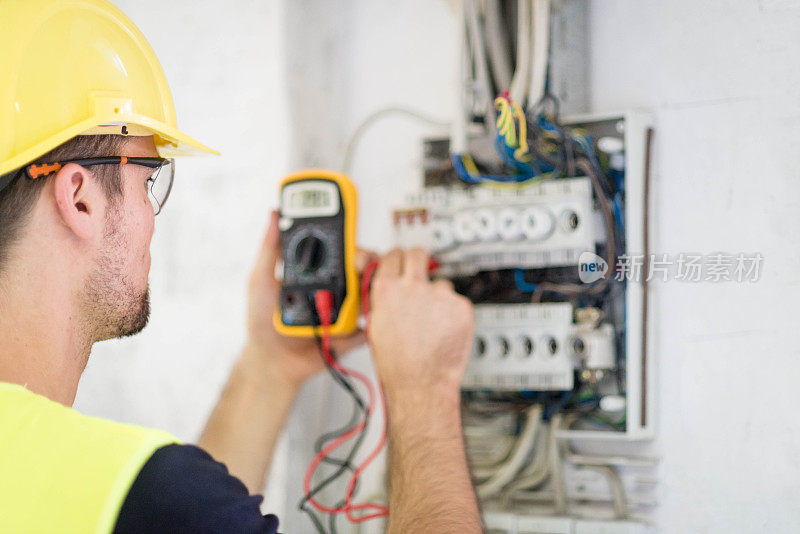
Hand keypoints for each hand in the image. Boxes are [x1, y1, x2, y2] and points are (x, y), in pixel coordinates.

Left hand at [245, 210, 373, 387]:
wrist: (270, 361)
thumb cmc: (263, 321)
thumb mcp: (261, 280)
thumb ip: (269, 248)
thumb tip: (274, 214)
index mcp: (317, 273)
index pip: (339, 251)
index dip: (350, 242)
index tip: (352, 237)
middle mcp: (334, 289)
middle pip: (360, 269)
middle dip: (366, 261)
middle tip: (359, 261)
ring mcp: (344, 311)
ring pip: (368, 294)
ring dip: (371, 288)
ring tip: (365, 286)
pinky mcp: (350, 334)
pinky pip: (367, 326)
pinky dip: (370, 322)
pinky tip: (367, 318)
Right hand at [367, 248, 473, 397]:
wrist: (421, 383)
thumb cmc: (397, 363)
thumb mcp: (376, 324)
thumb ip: (382, 297)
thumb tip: (388, 280)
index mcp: (387, 290)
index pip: (392, 255)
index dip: (396, 259)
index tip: (400, 262)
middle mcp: (412, 287)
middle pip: (417, 254)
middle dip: (417, 261)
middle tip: (419, 273)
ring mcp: (439, 295)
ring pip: (440, 282)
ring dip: (437, 296)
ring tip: (431, 321)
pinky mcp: (461, 305)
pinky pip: (456, 301)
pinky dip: (452, 313)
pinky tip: (444, 329)